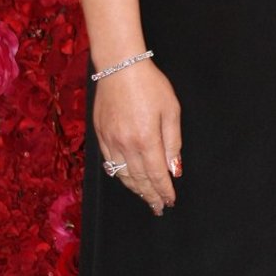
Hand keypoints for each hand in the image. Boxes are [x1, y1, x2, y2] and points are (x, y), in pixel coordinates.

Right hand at [93, 61, 181, 215]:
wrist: (120, 67)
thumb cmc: (150, 84)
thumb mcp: (171, 110)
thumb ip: (173, 142)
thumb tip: (174, 169)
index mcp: (146, 139)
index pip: (157, 175)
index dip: (164, 191)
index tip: (170, 201)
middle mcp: (126, 145)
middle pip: (139, 179)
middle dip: (150, 196)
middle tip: (158, 208)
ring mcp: (111, 141)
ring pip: (123, 175)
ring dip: (135, 190)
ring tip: (146, 198)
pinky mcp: (100, 135)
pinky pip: (110, 164)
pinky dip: (120, 176)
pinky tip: (127, 180)